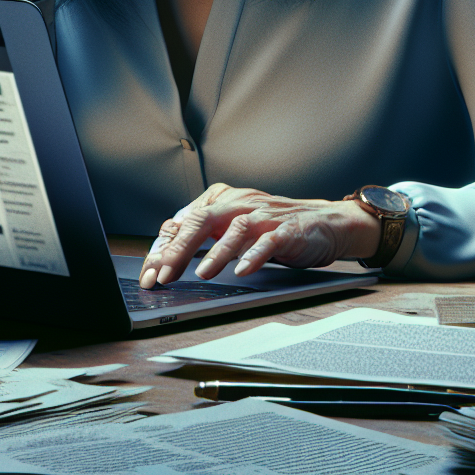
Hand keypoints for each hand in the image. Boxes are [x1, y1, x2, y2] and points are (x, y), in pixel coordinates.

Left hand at [138, 183, 381, 287]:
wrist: (325, 222)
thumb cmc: (274, 226)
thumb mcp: (234, 224)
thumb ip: (205, 232)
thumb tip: (165, 248)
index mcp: (223, 200)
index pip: (185, 221)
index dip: (164, 247)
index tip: (150, 272)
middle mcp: (240, 203)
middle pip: (203, 220)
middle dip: (180, 248)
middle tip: (163, 274)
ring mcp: (265, 216)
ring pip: (236, 229)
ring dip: (218, 252)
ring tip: (203, 273)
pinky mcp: (288, 230)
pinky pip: (269, 241)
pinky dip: (256, 255)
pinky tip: (244, 270)